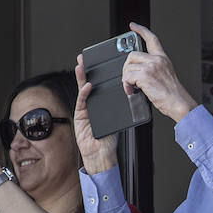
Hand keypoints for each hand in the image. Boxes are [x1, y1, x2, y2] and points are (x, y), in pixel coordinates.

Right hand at [74, 54, 119, 173]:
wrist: (101, 154)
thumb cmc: (110, 139)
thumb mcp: (119, 119)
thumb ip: (121, 106)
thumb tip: (132, 92)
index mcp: (102, 103)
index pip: (101, 85)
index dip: (100, 73)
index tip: (101, 61)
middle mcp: (93, 104)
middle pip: (89, 83)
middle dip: (87, 70)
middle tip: (86, 58)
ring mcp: (85, 108)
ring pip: (83, 89)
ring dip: (82, 77)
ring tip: (82, 66)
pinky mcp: (80, 115)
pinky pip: (82, 102)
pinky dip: (84, 93)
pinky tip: (88, 85)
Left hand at [122, 23, 197, 122]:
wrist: (179, 103)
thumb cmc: (173, 95)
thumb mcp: (166, 76)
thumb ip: (154, 69)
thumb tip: (137, 72)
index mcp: (163, 59)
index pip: (151, 39)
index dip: (141, 30)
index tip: (133, 26)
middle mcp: (157, 60)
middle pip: (132, 55)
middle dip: (126, 68)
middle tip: (129, 79)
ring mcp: (151, 67)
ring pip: (128, 67)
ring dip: (126, 79)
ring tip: (132, 88)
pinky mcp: (145, 76)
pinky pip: (127, 77)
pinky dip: (126, 86)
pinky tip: (132, 91)